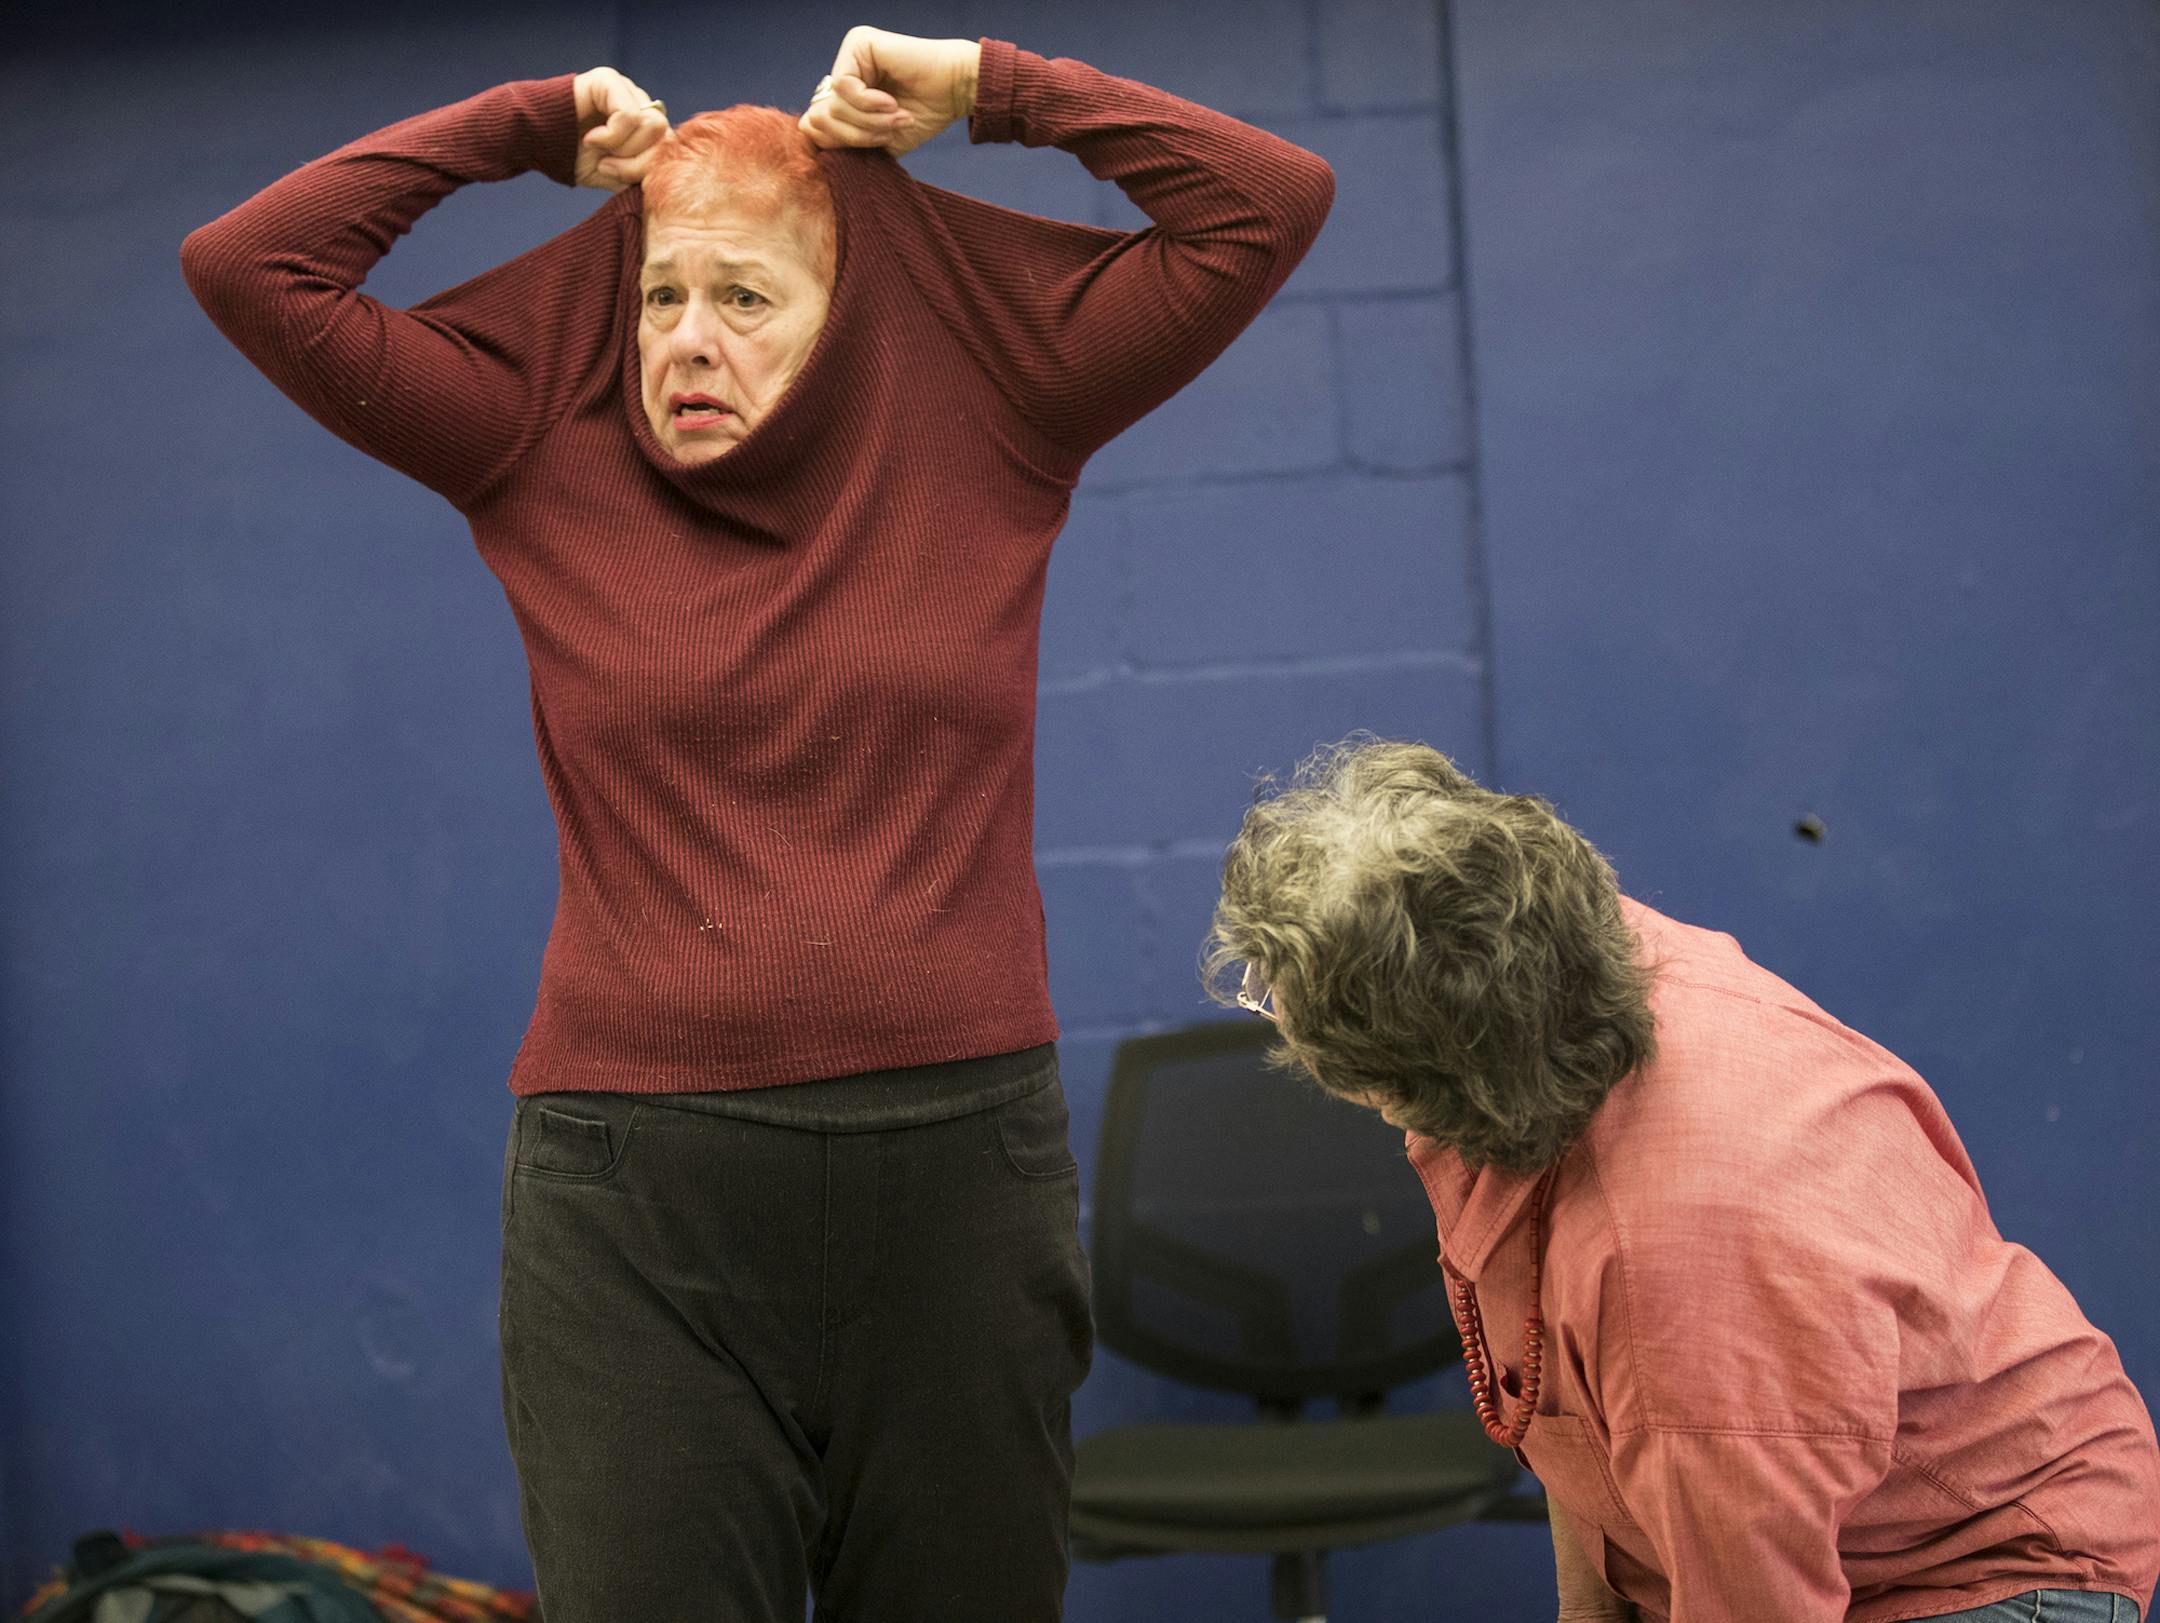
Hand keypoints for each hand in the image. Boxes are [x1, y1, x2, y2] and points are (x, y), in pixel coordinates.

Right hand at [573, 66, 669, 190]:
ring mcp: (625, 88)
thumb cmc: (572, 157)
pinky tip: (590, 138)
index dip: (648, 168)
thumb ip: (641, 176)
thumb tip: (668, 185)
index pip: (668, 146)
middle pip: (664, 135)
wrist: (534, 141)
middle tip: (608, 165)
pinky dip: (611, 135)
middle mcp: (638, 102)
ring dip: (623, 147)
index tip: (616, 176)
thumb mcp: (614, 175)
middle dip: (638, 160)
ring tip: (597, 148)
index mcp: (643, 123)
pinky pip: (628, 114)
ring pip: (651, 124)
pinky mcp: (608, 80)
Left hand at [796, 27, 980, 156]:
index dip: (841, 143)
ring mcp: (850, 54)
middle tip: (888, 132)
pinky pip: (843, 85)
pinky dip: (868, 103)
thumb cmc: (923, 114)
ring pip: (832, 104)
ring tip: (895, 117)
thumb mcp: (878, 140)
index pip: (816, 125)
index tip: (877, 144)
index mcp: (846, 94)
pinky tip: (891, 102)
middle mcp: (844, 70)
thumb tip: (807, 127)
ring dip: (867, 121)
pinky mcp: (859, 43)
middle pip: (821, 116)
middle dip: (856, 135)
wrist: (956, 92)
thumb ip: (843, 141)